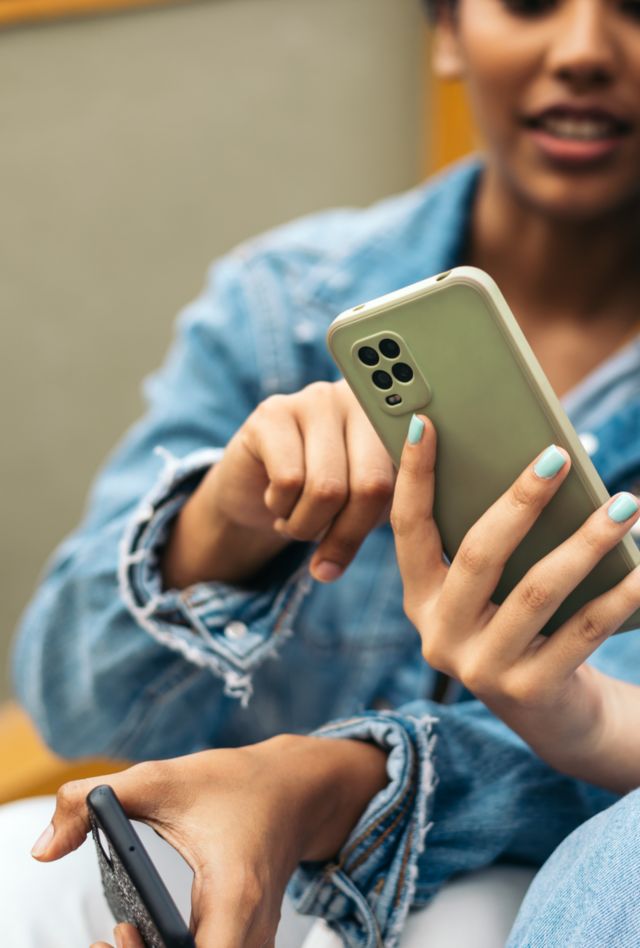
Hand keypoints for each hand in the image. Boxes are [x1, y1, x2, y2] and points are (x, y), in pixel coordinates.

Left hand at [30, 735, 386, 946]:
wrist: (296, 787)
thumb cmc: (235, 782)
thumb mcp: (161, 779)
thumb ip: (93, 802)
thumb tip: (44, 848)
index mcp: (233, 893)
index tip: (115, 936)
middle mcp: (250, 931)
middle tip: (112, 937)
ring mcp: (255, 943)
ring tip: (125, 937)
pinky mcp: (249, 944)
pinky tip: (146, 939)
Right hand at [163, 379, 395, 586]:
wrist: (252, 492)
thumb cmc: (320, 501)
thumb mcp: (364, 506)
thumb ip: (389, 508)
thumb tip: (416, 534)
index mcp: (391, 420)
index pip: (408, 476)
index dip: (393, 521)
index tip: (378, 551)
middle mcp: (357, 400)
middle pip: (370, 484)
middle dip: (346, 534)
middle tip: (327, 557)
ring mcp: (313, 400)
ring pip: (327, 488)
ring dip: (307, 526)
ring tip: (296, 523)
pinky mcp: (272, 412)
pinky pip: (288, 481)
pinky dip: (281, 508)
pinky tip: (276, 502)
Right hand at [390, 414, 639, 779]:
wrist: (554, 716)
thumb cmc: (524, 625)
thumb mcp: (493, 588)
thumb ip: (494, 539)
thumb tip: (539, 467)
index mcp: (421, 598)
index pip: (408, 528)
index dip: (413, 475)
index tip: (424, 422)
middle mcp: (439, 635)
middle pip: (477, 554)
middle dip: (519, 501)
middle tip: (556, 456)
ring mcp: (481, 669)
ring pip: (536, 590)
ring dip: (584, 541)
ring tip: (624, 504)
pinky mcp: (530, 692)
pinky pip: (581, 631)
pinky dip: (617, 594)